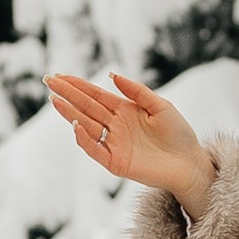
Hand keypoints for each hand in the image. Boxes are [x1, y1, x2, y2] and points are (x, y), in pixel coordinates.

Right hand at [45, 69, 217, 217]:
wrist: (190, 163)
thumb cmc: (179, 134)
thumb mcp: (161, 106)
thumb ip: (137, 91)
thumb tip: (112, 75)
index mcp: (125, 110)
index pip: (96, 95)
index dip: (78, 85)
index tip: (60, 75)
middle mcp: (115, 126)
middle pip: (86, 107)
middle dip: (67, 94)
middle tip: (48, 81)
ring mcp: (114, 144)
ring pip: (86, 126)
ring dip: (70, 113)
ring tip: (55, 100)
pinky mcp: (116, 162)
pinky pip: (96, 150)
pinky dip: (85, 139)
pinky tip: (76, 125)